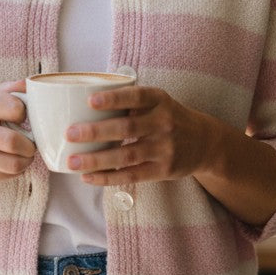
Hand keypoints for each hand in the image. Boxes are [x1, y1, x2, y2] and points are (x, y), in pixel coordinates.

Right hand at [0, 81, 35, 181]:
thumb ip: (13, 88)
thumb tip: (39, 87)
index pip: (15, 108)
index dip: (26, 114)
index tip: (22, 117)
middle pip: (13, 141)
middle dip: (30, 144)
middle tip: (31, 142)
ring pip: (14, 163)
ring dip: (27, 159)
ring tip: (25, 153)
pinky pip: (9, 175)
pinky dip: (17, 169)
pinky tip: (11, 160)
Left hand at [64, 85, 212, 184]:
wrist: (205, 143)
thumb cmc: (169, 118)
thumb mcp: (158, 102)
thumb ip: (131, 102)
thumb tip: (83, 105)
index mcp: (159, 100)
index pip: (136, 97)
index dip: (114, 99)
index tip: (90, 101)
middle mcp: (164, 122)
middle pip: (127, 128)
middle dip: (96, 132)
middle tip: (70, 133)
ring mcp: (165, 148)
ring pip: (126, 155)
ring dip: (97, 160)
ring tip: (73, 162)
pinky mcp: (164, 170)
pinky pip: (132, 175)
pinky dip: (108, 177)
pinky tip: (89, 177)